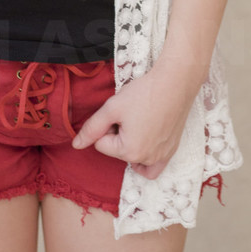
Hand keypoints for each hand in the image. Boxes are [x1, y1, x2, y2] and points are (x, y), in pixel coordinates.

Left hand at [71, 70, 193, 179]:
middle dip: (119, 133)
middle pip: (117, 151)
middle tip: (130, 113)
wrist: (174, 84)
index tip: (120, 112)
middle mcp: (146, 159)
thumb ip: (92, 128)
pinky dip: (144, 161)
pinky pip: (153, 168)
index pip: (102, 144)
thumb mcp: (111, 108)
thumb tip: (76, 146)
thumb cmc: (143, 94)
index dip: (107, 125)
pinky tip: (143, 144)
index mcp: (129, 151)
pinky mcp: (171, 152)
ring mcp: (160, 157)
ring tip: (138, 122)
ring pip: (132, 157)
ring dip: (130, 143)